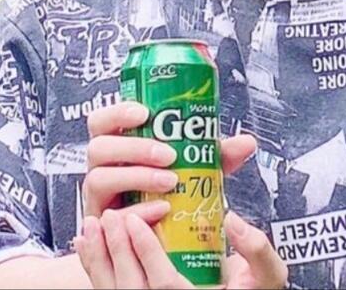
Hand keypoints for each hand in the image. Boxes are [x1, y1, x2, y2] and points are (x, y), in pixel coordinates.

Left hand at [74, 209, 287, 289]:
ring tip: (94, 224)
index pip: (165, 284)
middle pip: (132, 288)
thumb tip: (233, 220)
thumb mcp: (267, 275)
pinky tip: (86, 241)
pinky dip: (93, 267)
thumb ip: (257, 249)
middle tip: (111, 214)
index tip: (136, 220)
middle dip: (117, 250)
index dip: (146, 253)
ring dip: (100, 258)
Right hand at [82, 101, 255, 219]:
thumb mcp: (195, 167)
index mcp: (118, 143)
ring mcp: (99, 197)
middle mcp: (103, 167)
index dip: (118, 112)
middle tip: (169, 155)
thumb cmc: (172, 190)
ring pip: (99, 179)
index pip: (102, 120)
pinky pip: (110, 218)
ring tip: (170, 182)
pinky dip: (138, 212)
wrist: (162, 234)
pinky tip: (162, 210)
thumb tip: (247, 142)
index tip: (146, 113)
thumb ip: (217, 154)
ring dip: (136, 177)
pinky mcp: (105, 225)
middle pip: (99, 147)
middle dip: (135, 148)